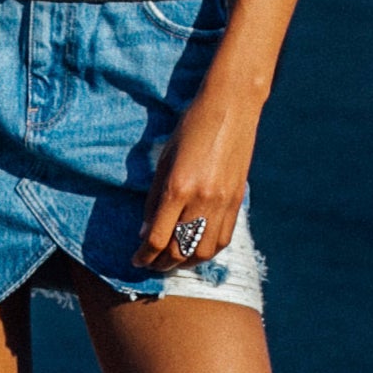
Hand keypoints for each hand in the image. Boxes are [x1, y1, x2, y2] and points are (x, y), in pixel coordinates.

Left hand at [133, 80, 260, 271]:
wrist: (230, 108)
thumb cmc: (191, 127)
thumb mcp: (163, 160)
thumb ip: (154, 199)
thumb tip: (145, 233)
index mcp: (177, 188)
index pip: (158, 238)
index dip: (144, 255)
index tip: (136, 260)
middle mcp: (201, 200)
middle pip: (179, 250)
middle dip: (161, 263)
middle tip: (150, 264)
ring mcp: (222, 203)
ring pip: (203, 252)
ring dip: (185, 262)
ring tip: (172, 260)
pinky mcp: (237, 201)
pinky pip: (223, 239)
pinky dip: (207, 251)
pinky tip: (196, 249)